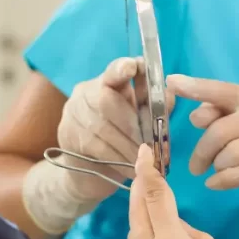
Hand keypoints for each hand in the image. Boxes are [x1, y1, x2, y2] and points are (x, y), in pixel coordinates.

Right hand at [57, 57, 172, 199]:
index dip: (122, 68)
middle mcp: (85, 93)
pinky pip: (96, 147)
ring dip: (128, 146)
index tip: (132, 67)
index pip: (113, 71)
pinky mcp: (67, 136)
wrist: (87, 171)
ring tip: (146, 159)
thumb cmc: (120, 139)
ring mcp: (73, 114)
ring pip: (102, 128)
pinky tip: (131, 168)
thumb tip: (170, 95)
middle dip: (132, 124)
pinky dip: (118, 159)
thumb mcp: (139, 120)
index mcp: (106, 82)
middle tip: (151, 144)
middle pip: (106, 101)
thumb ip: (154, 107)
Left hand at [128, 143, 232, 238]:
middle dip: (140, 190)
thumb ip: (184, 230)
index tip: (143, 153)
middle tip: (143, 171)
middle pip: (137, 213)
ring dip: (142, 219)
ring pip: (134, 235)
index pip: (154, 198)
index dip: (147, 172)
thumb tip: (168, 221)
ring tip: (156, 210)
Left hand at [166, 74, 238, 224]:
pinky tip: (214, 183)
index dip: (195, 87)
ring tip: (218, 170)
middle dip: (201, 152)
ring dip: (217, 166)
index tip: (171, 83)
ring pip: (227, 155)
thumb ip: (219, 115)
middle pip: (218, 131)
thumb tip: (195, 116)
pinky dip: (222, 181)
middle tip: (194, 166)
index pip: (220, 90)